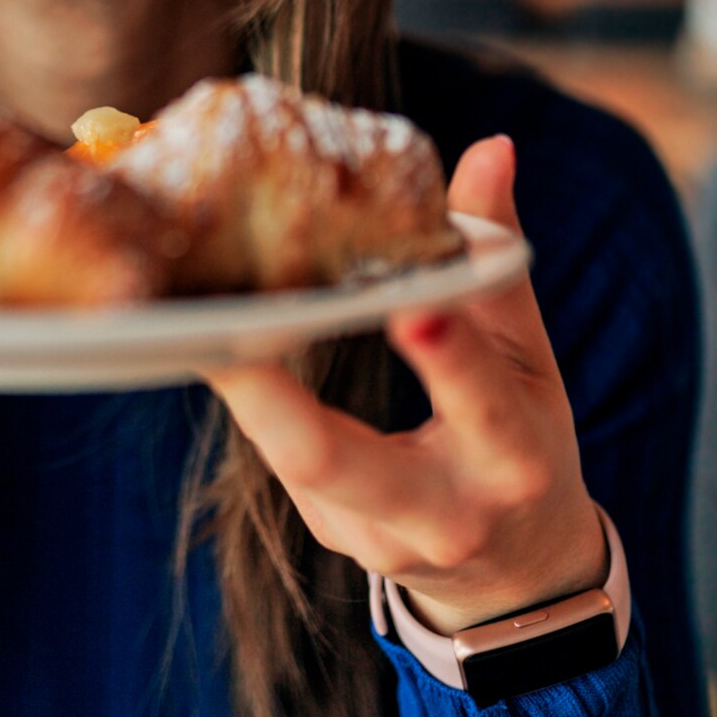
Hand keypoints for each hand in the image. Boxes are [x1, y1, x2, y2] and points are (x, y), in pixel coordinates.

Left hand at [202, 135, 605, 634]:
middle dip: (279, 405)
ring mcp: (377, 538)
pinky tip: (214, 341)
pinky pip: (282, 460)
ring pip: (294, 465)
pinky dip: (254, 399)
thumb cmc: (523, 438)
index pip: (482, 402)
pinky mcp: (332, 536)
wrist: (519, 569)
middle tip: (224, 334)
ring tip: (188, 318)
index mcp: (513, 458)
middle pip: (343, 464)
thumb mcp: (528, 359)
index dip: (448, 355)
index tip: (414, 304)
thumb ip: (498, 260)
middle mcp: (445, 514)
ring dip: (244, 392)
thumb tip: (492, 147)